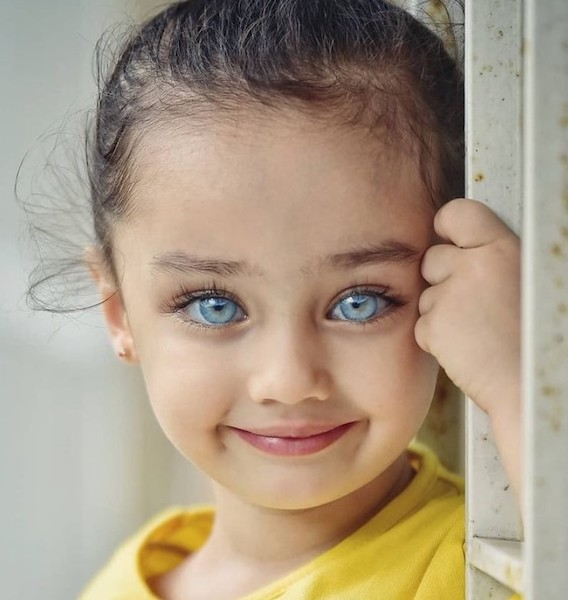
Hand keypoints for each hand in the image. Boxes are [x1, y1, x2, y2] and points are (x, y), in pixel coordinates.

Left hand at [415, 198, 520, 420]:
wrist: (533, 383)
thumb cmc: (536, 335)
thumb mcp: (527, 279)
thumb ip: (494, 259)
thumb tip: (464, 248)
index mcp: (503, 248)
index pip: (456, 213)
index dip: (447, 225)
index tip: (449, 237)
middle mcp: (473, 267)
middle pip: (431, 258)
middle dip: (442, 278)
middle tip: (473, 302)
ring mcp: (450, 297)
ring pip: (426, 295)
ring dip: (442, 311)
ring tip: (479, 330)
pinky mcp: (434, 327)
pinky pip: (422, 325)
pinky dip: (437, 338)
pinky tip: (467, 348)